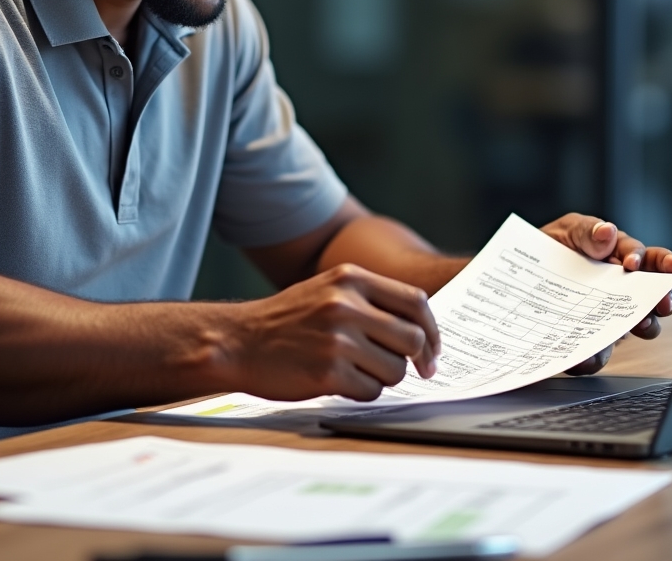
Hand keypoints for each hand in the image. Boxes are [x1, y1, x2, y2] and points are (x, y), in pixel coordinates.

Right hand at [230, 264, 440, 401]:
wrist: (239, 341)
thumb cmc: (288, 320)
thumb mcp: (328, 289)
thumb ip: (370, 301)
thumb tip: (421, 329)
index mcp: (350, 278)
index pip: (416, 301)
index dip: (432, 330)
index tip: (433, 350)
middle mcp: (346, 304)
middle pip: (412, 338)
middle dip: (413, 359)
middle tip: (408, 370)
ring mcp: (337, 339)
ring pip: (395, 370)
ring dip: (383, 377)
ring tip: (356, 370)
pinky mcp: (327, 373)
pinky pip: (371, 392)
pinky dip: (362, 392)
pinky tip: (339, 382)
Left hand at [540, 212, 671, 375]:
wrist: (520, 274)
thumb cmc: (552, 247)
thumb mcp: (568, 230)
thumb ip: (588, 231)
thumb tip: (608, 232)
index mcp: (623, 258)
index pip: (653, 260)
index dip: (661, 262)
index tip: (651, 264)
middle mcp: (623, 289)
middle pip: (655, 297)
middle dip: (663, 299)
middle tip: (662, 301)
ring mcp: (610, 315)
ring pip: (636, 327)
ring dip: (642, 327)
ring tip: (635, 324)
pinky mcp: (590, 339)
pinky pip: (599, 352)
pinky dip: (595, 356)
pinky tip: (587, 353)